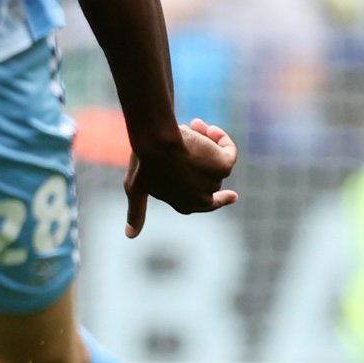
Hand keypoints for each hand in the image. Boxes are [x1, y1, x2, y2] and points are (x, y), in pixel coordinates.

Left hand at [124, 118, 237, 238]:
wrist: (157, 145)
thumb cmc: (144, 165)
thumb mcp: (136, 189)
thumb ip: (137, 212)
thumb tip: (130, 236)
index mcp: (185, 204)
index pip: (207, 205)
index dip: (220, 200)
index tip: (233, 196)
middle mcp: (202, 198)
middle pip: (205, 173)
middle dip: (198, 155)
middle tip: (187, 133)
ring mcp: (214, 183)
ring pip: (214, 159)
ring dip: (206, 142)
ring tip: (190, 127)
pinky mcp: (224, 167)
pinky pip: (229, 151)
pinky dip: (222, 139)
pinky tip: (208, 128)